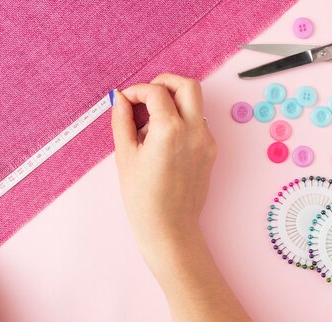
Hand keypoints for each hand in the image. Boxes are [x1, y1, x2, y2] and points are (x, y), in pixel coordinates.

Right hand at [111, 74, 216, 259]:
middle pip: (187, 85)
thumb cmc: (143, 199)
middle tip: (147, 95)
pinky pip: (197, 124)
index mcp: (170, 130)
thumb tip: (121, 99)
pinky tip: (163, 142)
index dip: (137, 90)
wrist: (169, 228)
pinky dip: (181, 121)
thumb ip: (122, 120)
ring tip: (151, 126)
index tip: (126, 100)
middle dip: (165, 83)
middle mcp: (194, 131)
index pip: (156, 91)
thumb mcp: (125, 156)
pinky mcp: (210, 152)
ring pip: (195, 104)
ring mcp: (206, 141)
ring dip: (173, 102)